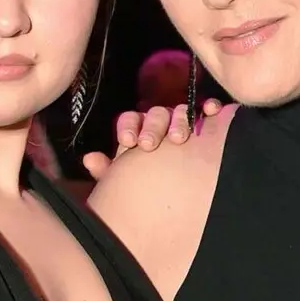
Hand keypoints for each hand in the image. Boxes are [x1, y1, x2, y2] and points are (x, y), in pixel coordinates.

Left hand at [82, 99, 223, 179]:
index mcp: (139, 131)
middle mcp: (162, 123)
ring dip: (179, 121)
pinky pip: (208, 109)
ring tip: (179, 138)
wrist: (180, 194)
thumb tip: (88, 159)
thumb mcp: (126, 179)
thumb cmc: (149, 183)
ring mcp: (184, 121)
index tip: (127, 141)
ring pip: (181, 111)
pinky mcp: (208, 123)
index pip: (131, 119)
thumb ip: (108, 170)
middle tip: (149, 145)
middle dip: (152, 127)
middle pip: (156, 114)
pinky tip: (211, 110)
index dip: (128, 127)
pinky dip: (209, 106)